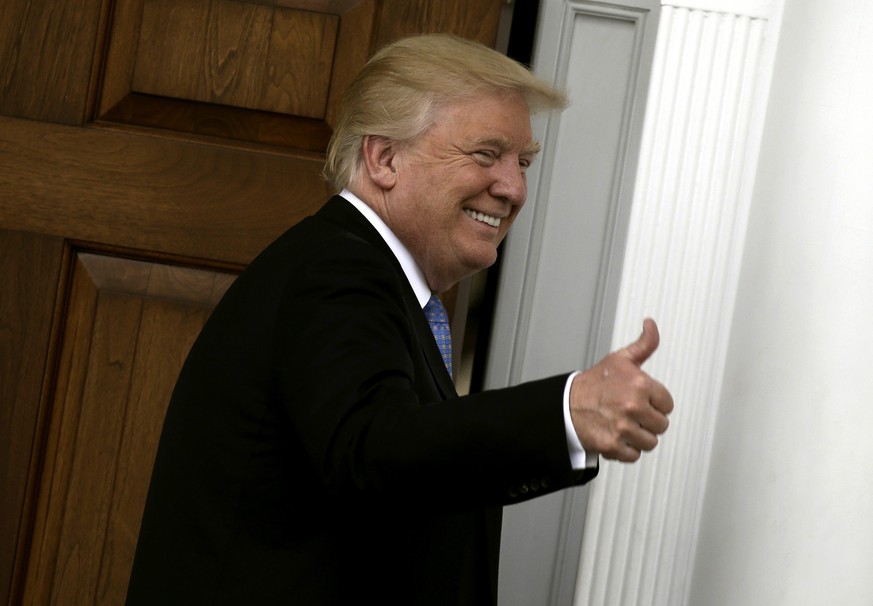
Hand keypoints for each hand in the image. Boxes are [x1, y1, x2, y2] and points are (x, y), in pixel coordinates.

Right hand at [569, 318, 673, 461]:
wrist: (566, 405)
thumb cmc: (594, 384)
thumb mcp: (620, 359)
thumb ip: (643, 344)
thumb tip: (651, 325)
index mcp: (639, 384)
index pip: (667, 404)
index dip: (655, 403)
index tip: (642, 401)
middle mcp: (633, 406)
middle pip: (661, 425)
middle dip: (648, 421)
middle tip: (632, 414)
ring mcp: (623, 427)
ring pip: (650, 442)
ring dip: (638, 437)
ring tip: (625, 425)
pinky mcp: (613, 445)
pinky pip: (634, 455)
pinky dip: (626, 449)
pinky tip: (617, 436)